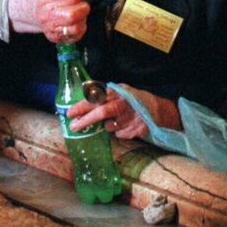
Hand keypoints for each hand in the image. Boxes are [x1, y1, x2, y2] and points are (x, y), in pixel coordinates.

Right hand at [35, 0, 88, 42]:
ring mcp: (52, 29)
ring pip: (75, 28)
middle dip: (83, 8)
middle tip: (83, 5)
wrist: (33, 12)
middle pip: (72, 15)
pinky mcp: (56, 38)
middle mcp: (48, 16)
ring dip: (82, 20)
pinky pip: (75, 36)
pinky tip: (77, 22)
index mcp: (47, 0)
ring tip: (80, 14)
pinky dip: (80, 29)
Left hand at [65, 83, 179, 140]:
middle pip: (102, 112)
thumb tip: (81, 104)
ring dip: (107, 127)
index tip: (69, 113)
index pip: (97, 97)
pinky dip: (118, 132)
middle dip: (86, 120)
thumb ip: (103, 96)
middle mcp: (124, 103)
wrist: (157, 109)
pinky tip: (125, 126)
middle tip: (73, 127)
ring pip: (110, 126)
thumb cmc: (132, 100)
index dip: (82, 105)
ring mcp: (132, 116)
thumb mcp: (118, 92)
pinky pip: (120, 134)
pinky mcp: (138, 128)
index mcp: (117, 92)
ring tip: (110, 123)